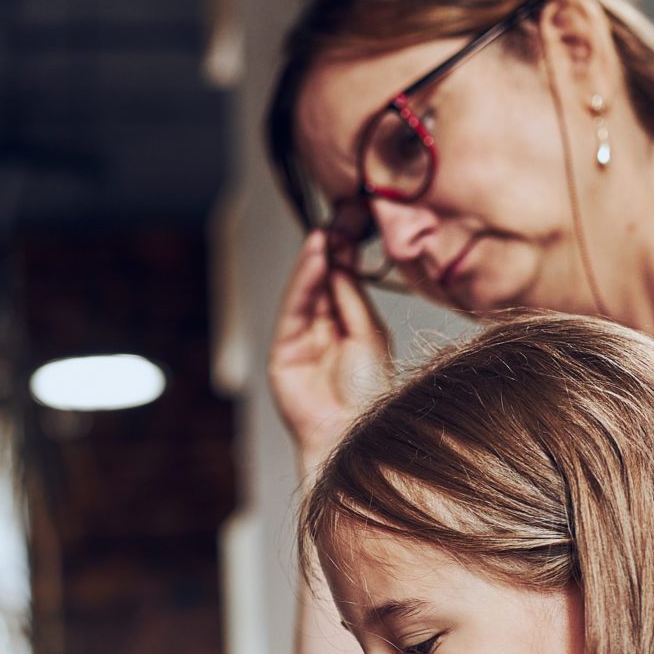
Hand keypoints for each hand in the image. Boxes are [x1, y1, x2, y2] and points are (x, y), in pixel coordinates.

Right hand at [268, 230, 393, 468]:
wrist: (352, 433)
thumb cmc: (369, 394)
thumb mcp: (369, 334)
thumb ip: (352, 298)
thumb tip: (342, 262)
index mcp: (352, 332)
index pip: (344, 286)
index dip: (346, 257)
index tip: (353, 225)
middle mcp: (326, 334)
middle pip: (323, 285)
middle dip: (330, 253)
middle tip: (338, 220)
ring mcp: (303, 342)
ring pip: (307, 294)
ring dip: (315, 262)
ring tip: (325, 235)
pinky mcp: (283, 352)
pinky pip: (293, 309)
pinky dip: (302, 282)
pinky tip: (315, 258)